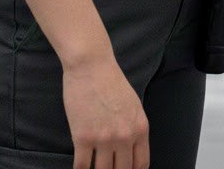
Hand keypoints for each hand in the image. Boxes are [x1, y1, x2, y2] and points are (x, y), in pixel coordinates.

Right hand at [63, 54, 149, 168]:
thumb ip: (134, 128)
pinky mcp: (83, 138)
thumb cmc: (111, 81)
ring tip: (94, 168)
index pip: (141, 164)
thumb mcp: (133, 104)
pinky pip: (82, 167)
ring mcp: (104, 139)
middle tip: (108, 168)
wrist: (91, 65)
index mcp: (140, 128)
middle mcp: (125, 136)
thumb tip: (132, 151)